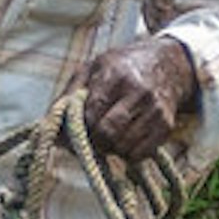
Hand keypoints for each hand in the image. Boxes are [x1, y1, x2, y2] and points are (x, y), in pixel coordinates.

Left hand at [79, 35, 197, 163]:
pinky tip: (124, 140)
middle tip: (90, 137)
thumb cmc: (122, 67)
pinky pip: (140, 154)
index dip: (79, 126)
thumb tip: (50, 125)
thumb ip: (69, 94)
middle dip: (93, 140)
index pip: (92, 111)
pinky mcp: (166, 126)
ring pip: (122, 147)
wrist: (168, 64)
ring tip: (108, 136)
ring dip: (109, 149)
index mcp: (116, 74)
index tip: (73, 129)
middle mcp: (139, 92)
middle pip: (107, 132)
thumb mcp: (92, 68)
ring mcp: (156, 110)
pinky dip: (127, 154)